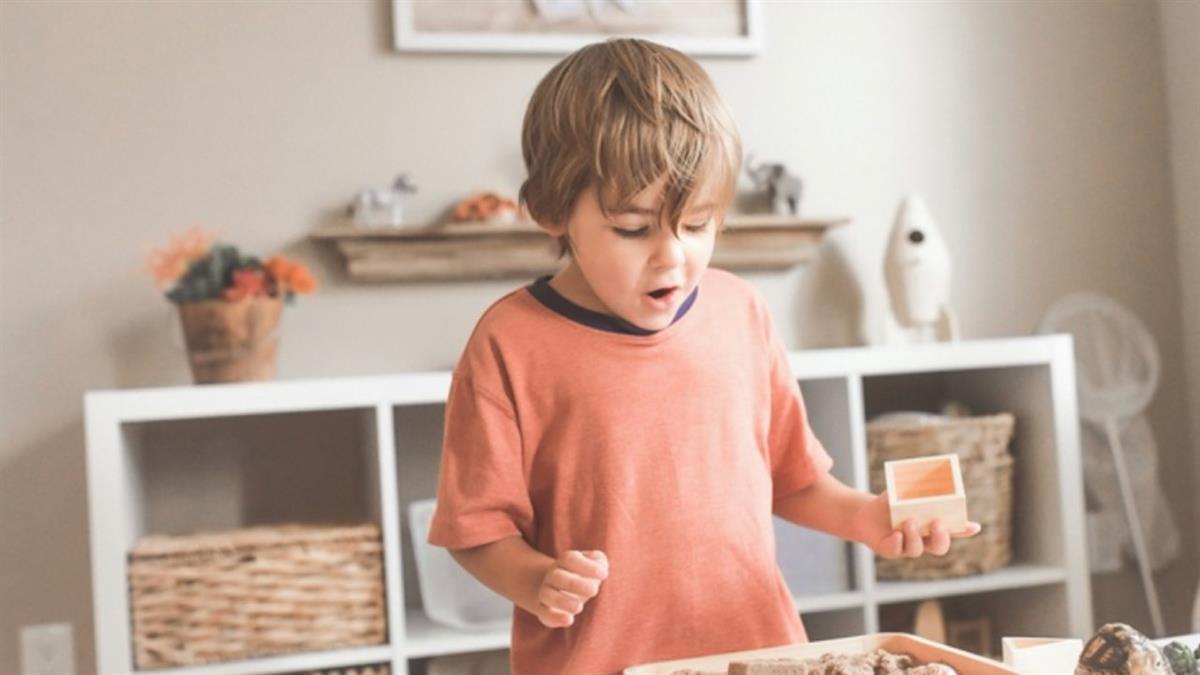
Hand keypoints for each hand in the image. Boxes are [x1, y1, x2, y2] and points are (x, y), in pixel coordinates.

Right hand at [535, 549, 607, 627]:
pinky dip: (555, 617)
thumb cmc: (584, 574)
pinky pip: (544, 613)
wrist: (561, 587)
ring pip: (547, 595)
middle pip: (557, 576)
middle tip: (594, 590)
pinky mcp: (545, 610)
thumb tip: (601, 567)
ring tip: (580, 607)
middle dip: (575, 584)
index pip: (570, 559)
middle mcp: (553, 575)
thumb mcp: (594, 563)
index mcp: (565, 561)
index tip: (604, 574)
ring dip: (564, 602)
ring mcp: (546, 592)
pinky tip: (569, 620)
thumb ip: (599, 561)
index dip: (587, 566)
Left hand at [854, 492, 981, 558]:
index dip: (964, 530)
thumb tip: (925, 472)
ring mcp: (906, 547)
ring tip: (910, 521)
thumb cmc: (891, 503)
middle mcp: (923, 540)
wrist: (866, 514)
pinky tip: (896, 534)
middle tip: (937, 523)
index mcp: (931, 527)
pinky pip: (895, 550)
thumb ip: (916, 487)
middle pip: (939, 547)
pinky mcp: (889, 549)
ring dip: (915, 536)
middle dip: (941, 537)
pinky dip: (897, 542)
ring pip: (917, 549)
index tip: (974, 526)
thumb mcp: (903, 492)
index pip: (953, 531)